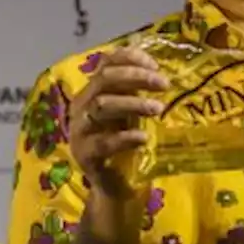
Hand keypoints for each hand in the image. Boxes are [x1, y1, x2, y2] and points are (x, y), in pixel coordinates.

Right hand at [69, 46, 167, 198]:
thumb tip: (160, 72)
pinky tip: (143, 138)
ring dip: (133, 103)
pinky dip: (125, 137)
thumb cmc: (123, 144)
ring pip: (101, 106)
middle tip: (163, 84)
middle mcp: (81, 106)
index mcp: (92, 92)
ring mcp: (80, 130)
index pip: (105, 62)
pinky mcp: (84, 154)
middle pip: (104, 79)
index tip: (156, 65)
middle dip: (136, 76)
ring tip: (157, 108)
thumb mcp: (129, 113)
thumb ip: (136, 93)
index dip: (129, 58)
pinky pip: (103, 142)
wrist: (113, 185)